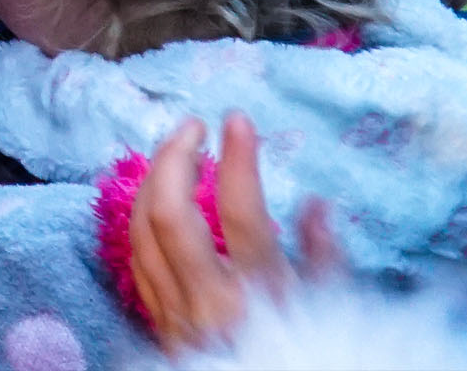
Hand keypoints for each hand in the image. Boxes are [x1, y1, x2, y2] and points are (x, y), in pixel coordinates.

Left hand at [124, 112, 339, 355]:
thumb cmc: (304, 355)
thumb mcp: (329, 311)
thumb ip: (323, 258)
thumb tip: (316, 203)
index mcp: (259, 295)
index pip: (241, 214)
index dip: (239, 160)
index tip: (237, 120)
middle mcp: (208, 302)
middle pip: (168, 214)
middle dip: (173, 159)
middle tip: (193, 127)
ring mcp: (175, 313)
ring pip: (140, 232)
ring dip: (151, 181)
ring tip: (176, 151)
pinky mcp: (157, 323)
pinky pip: (136, 261)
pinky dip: (142, 220)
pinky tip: (157, 197)